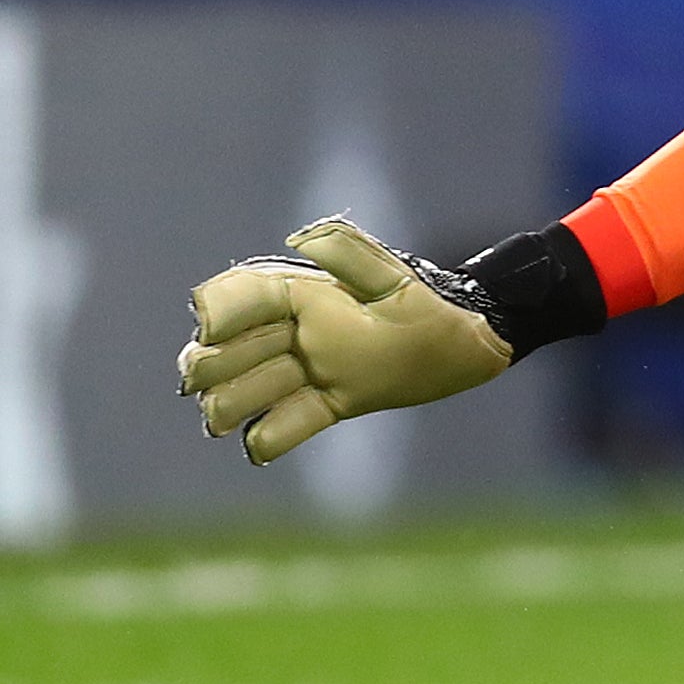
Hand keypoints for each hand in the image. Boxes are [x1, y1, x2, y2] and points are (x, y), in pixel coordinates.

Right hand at [179, 218, 516, 464]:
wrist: (473, 341)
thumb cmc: (433, 303)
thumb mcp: (392, 276)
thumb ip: (347, 253)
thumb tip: (298, 239)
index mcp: (302, 292)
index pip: (233, 298)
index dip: (218, 313)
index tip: (210, 330)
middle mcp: (296, 331)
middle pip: (223, 351)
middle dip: (214, 365)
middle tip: (221, 378)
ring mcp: (309, 369)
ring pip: (242, 392)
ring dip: (232, 404)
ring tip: (230, 416)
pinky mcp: (330, 402)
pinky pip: (285, 426)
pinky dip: (268, 438)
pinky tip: (259, 445)